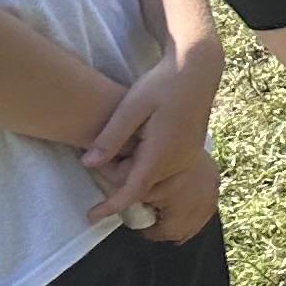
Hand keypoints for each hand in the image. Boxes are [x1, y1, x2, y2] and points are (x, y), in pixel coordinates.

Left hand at [83, 44, 218, 231]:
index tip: (90, 217)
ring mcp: (188, 157)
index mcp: (161, 153)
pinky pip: (166, 171)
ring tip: (124, 142)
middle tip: (103, 149)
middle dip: (118, 177)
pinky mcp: (190, 151)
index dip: (110, 206)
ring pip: (153, 180)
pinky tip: (141, 142)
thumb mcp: (130, 107)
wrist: (197, 68)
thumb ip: (110, 138)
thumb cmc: (162, 84)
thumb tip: (88, 166)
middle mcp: (178, 161)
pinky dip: (147, 166)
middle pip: (141, 186)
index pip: (132, 191)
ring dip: (133, 171)